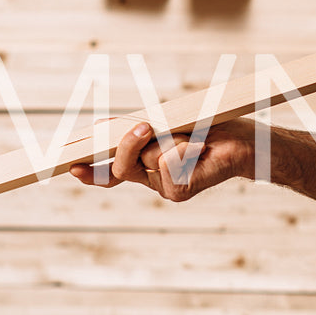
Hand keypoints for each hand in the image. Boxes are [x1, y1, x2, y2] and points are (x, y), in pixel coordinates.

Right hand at [69, 118, 253, 202]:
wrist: (244, 141)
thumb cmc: (207, 128)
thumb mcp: (165, 123)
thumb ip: (133, 129)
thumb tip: (97, 126)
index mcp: (144, 165)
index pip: (111, 173)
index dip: (91, 172)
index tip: (71, 167)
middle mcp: (152, 180)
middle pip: (120, 165)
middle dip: (127, 142)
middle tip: (145, 126)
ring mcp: (165, 188)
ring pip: (147, 159)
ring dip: (170, 140)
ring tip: (194, 139)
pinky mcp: (180, 191)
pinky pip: (167, 163)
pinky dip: (184, 148)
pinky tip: (202, 149)